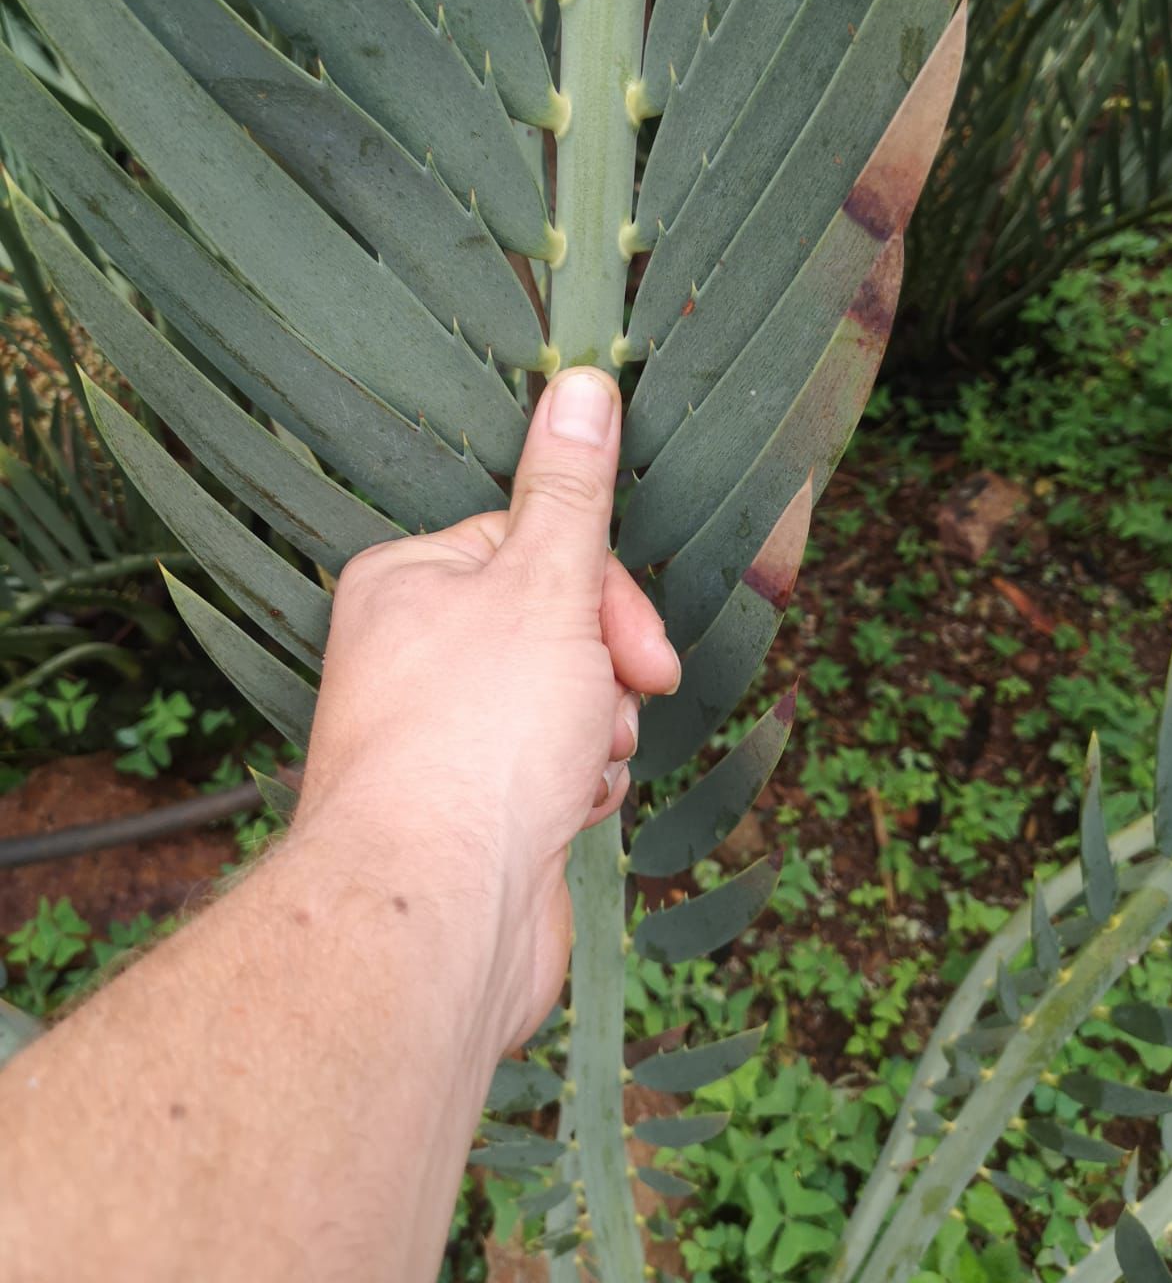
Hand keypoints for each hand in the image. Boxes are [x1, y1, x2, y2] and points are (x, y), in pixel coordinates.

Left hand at [295, 369, 679, 1050]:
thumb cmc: (478, 738)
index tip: (640, 650)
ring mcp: (441, 731)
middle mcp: (413, 650)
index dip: (601, 591)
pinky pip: (554, 762)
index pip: (533, 542)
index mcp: (409, 581)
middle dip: (605, 668)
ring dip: (598, 728)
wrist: (437, 914)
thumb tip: (581, 380)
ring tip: (579, 767)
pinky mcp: (471, 801)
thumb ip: (571, 488)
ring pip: (567, 694)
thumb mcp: (545, 587)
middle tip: (624, 701)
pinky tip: (563, 811)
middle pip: (556, 619)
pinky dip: (577, 782)